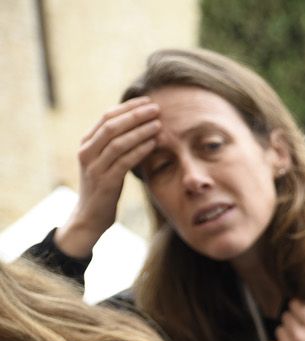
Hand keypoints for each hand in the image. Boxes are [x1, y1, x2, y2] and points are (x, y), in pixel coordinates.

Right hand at [57, 98, 161, 259]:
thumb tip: (139, 126)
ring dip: (140, 131)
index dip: (127, 107)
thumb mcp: (107, 163)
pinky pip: (124, 161)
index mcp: (86, 144)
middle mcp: (87, 152)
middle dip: (135, 115)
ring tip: (159, 124)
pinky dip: (139, 150)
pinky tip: (154, 144)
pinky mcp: (104, 182)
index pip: (106, 117)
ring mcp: (94, 167)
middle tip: (156, 108)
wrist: (90, 217)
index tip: (147, 101)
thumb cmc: (103, 188)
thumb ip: (116, 145)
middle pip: (111, 126)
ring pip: (117, 142)